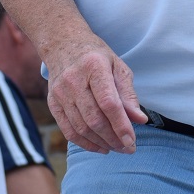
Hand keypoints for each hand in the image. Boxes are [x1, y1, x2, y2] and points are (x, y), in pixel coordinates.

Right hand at [46, 34, 147, 154]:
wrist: (63, 44)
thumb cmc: (97, 57)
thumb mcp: (118, 67)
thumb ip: (128, 94)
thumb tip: (140, 120)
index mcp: (94, 66)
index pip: (109, 103)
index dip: (121, 125)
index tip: (131, 141)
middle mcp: (74, 80)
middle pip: (94, 119)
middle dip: (113, 138)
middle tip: (128, 148)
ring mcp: (60, 92)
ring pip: (81, 128)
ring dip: (101, 143)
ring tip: (117, 148)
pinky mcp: (52, 103)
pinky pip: (68, 130)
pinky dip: (85, 143)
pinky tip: (100, 147)